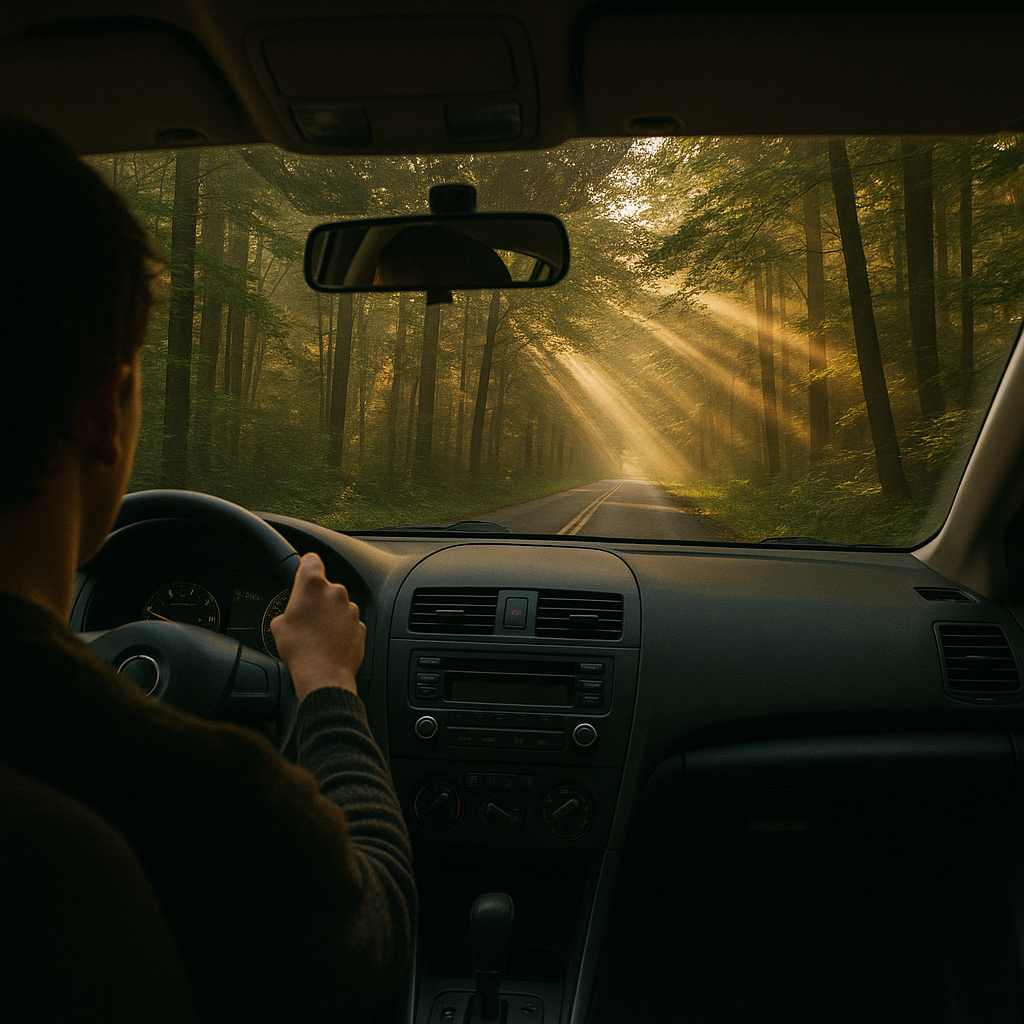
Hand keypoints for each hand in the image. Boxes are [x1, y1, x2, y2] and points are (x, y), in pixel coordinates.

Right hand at [270, 552, 364, 700]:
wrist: (323, 675)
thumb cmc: (300, 650)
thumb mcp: (279, 625)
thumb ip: (287, 610)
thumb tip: (291, 615)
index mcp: (313, 586)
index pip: (311, 560)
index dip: (306, 566)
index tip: (304, 570)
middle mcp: (335, 592)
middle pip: (325, 587)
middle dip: (316, 599)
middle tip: (305, 618)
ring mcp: (351, 609)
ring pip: (337, 606)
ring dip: (329, 616)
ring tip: (316, 635)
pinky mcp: (360, 626)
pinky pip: (348, 623)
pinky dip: (340, 630)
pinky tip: (328, 643)